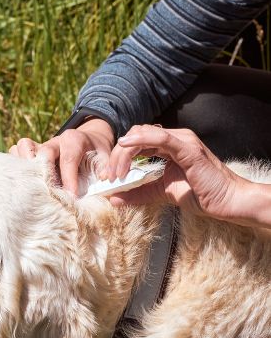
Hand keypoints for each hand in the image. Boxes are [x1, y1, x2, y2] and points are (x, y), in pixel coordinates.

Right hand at [9, 118, 114, 195]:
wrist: (88, 142)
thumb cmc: (96, 154)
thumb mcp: (106, 158)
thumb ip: (106, 169)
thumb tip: (105, 180)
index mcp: (74, 140)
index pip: (69, 158)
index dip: (69, 178)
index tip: (72, 196)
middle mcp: (55, 141)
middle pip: (44, 151)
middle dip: (46, 173)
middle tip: (50, 193)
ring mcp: (40, 145)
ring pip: (24, 146)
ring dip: (25, 165)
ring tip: (31, 185)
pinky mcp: (30, 152)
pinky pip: (15, 152)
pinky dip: (16, 165)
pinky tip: (23, 182)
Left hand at [107, 124, 270, 227]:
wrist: (228, 201)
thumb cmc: (200, 194)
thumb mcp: (160, 193)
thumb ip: (138, 193)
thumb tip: (113, 198)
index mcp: (169, 146)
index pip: (137, 142)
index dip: (119, 156)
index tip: (108, 176)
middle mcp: (175, 138)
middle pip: (137, 136)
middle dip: (118, 155)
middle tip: (109, 176)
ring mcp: (183, 141)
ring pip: (144, 135)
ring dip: (125, 153)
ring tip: (116, 173)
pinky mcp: (189, 149)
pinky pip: (162, 138)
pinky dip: (142, 140)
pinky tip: (126, 145)